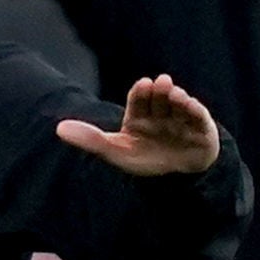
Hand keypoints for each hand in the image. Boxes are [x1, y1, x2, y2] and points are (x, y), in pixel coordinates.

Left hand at [56, 75, 220, 176]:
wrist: (177, 176)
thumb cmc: (145, 159)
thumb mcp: (115, 152)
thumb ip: (90, 139)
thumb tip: (58, 128)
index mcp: (140, 116)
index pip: (138, 99)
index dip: (140, 92)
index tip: (142, 85)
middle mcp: (161, 113)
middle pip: (159, 98)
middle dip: (158, 91)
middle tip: (157, 83)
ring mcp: (181, 119)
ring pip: (178, 104)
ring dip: (176, 98)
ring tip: (173, 93)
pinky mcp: (201, 128)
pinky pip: (198, 116)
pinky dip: (193, 110)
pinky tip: (188, 104)